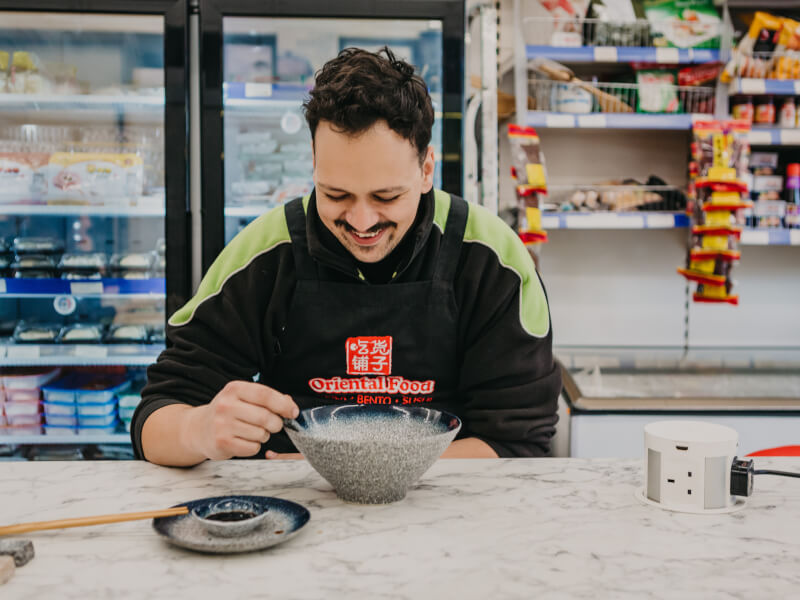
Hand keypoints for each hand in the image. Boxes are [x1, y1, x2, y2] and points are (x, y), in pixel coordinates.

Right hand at [183, 381, 297, 460]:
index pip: (265, 395)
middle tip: (273, 425)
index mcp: (234, 389)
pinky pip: (253, 448)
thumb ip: (268, 398)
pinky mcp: (222, 442)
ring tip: (252, 432)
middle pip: (266, 417)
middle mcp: (226, 405)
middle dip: (276, 424)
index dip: (283, 404)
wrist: (199, 429)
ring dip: (264, 436)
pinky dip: (254, 446)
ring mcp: (222, 424)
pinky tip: (243, 440)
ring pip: (261, 434)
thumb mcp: (244, 398)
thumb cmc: (228, 412)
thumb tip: (290, 405)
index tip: (293, 412)